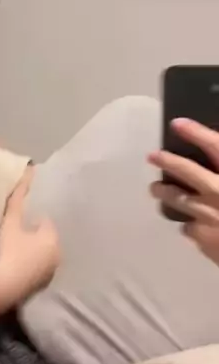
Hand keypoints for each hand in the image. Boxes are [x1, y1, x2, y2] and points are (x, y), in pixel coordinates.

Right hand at [0, 179, 60, 309]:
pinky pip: (38, 270)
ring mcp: (51, 272)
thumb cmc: (10, 250)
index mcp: (53, 237)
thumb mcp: (11, 222)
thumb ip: (17, 199)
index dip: (34, 221)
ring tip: (16, 250)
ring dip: (34, 252)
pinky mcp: (42, 286)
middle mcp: (58, 254)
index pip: (47, 223)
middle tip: (18, 235)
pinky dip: (31, 266)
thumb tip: (29, 171)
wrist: (4, 286)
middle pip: (47, 240)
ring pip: (43, 256)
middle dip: (36, 237)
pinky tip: (17, 266)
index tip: (22, 223)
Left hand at [149, 118, 218, 266]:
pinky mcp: (204, 240)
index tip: (177, 123)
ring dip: (165, 194)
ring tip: (156, 189)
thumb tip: (216, 163)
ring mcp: (209, 217)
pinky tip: (189, 226)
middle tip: (152, 155)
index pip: (215, 146)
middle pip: (187, 172)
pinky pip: (190, 229)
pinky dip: (190, 226)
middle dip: (168, 161)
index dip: (196, 133)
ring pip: (179, 201)